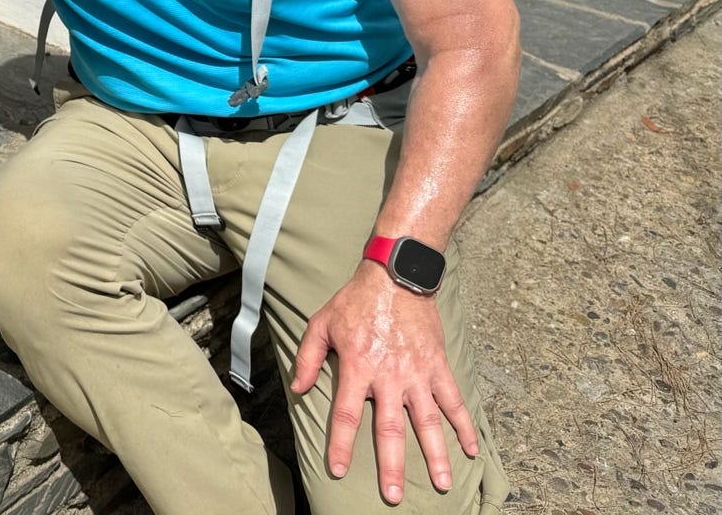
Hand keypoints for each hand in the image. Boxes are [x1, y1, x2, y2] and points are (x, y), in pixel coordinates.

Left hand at [291, 262, 477, 504]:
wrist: (396, 276)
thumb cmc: (355, 301)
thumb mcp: (321, 323)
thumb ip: (308, 358)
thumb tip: (296, 389)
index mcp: (358, 366)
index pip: (347, 414)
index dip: (342, 444)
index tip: (338, 470)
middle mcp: (389, 375)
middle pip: (390, 428)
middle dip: (391, 465)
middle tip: (391, 496)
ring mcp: (417, 373)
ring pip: (428, 421)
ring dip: (436, 454)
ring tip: (441, 484)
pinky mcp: (438, 366)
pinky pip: (453, 400)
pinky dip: (465, 425)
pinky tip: (472, 449)